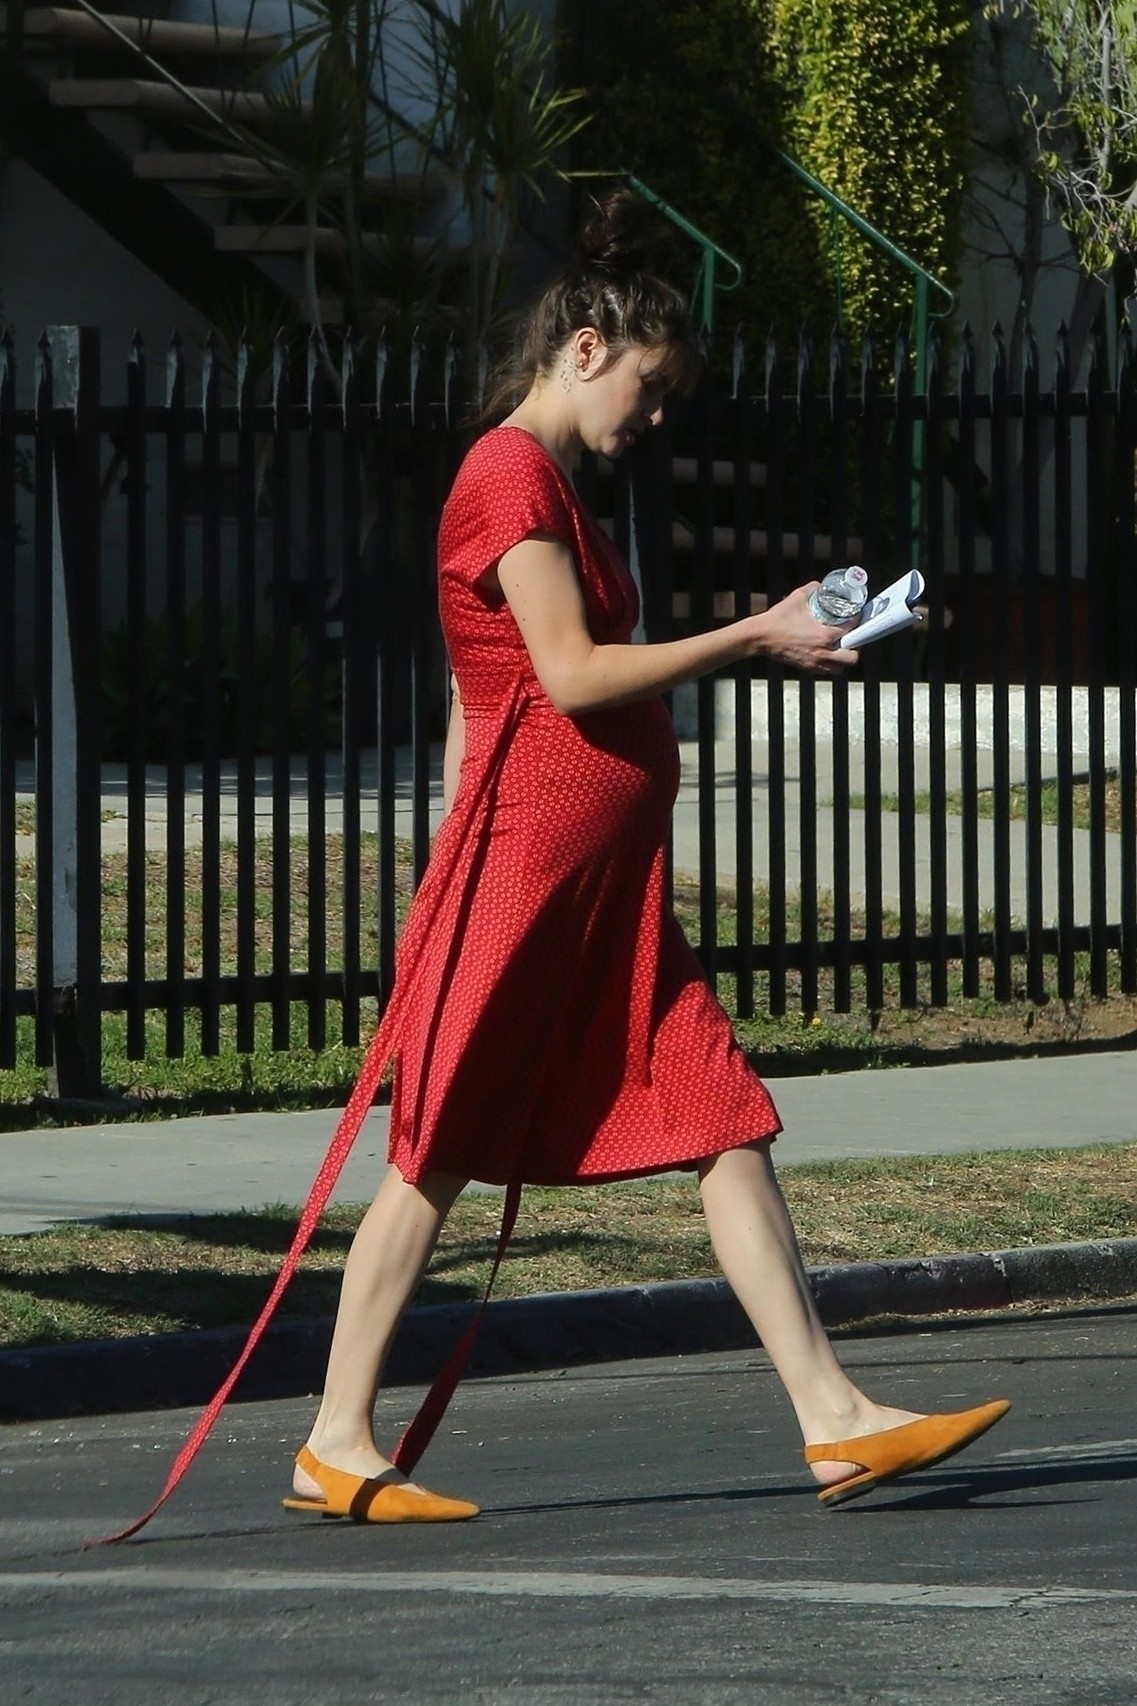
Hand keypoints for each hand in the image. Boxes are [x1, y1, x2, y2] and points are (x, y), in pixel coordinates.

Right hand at [746, 583, 860, 674]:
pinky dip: (830, 665)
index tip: (856, 616)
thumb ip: (813, 589)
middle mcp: (823, 652)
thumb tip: (821, 586)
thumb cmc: (778, 618)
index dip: (857, 621)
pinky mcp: (807, 667)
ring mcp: (815, 662)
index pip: (852, 629)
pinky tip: (827, 654)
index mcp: (825, 635)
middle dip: (855, 647)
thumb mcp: (798, 597)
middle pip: (852, 657)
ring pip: (840, 668)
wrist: (761, 636)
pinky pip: (826, 671)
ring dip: (843, 659)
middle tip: (852, 637)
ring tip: (841, 648)